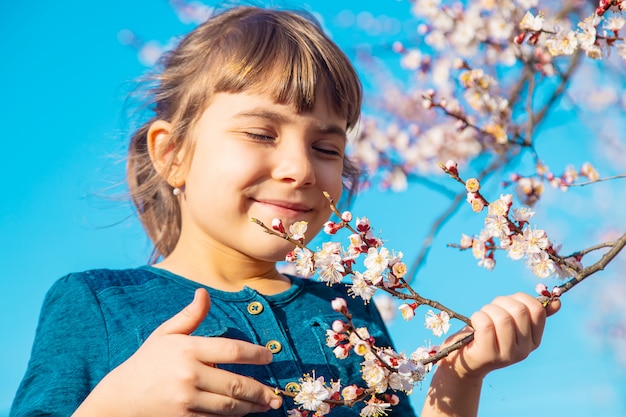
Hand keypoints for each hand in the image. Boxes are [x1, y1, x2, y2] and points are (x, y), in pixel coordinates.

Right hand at [74, 288, 281, 416]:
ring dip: (251, 407)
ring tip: (266, 404)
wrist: (118, 399)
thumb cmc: (146, 362)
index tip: (270, 356)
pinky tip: (243, 414)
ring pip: (229, 406)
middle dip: (260, 390)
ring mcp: (186, 400)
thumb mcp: (165, 334)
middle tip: (275, 394)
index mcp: (188, 349)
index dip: (256, 354)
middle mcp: (189, 374)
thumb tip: (205, 292)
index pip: (232, 350)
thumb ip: (190, 315)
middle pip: (235, 383)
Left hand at [443, 292, 560, 379]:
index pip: (537, 310)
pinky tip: (474, 323)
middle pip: (520, 311)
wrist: (464, 360)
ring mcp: (508, 355)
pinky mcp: (489, 354)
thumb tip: (557, 302)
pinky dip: (477, 317)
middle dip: (501, 302)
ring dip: (488, 310)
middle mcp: (525, 350)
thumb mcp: (511, 324)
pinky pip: (486, 324)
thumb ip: (532, 314)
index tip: (507, 304)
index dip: (519, 298)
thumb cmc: (487, 335)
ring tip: (482, 317)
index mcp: (534, 340)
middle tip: (491, 310)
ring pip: (503, 317)